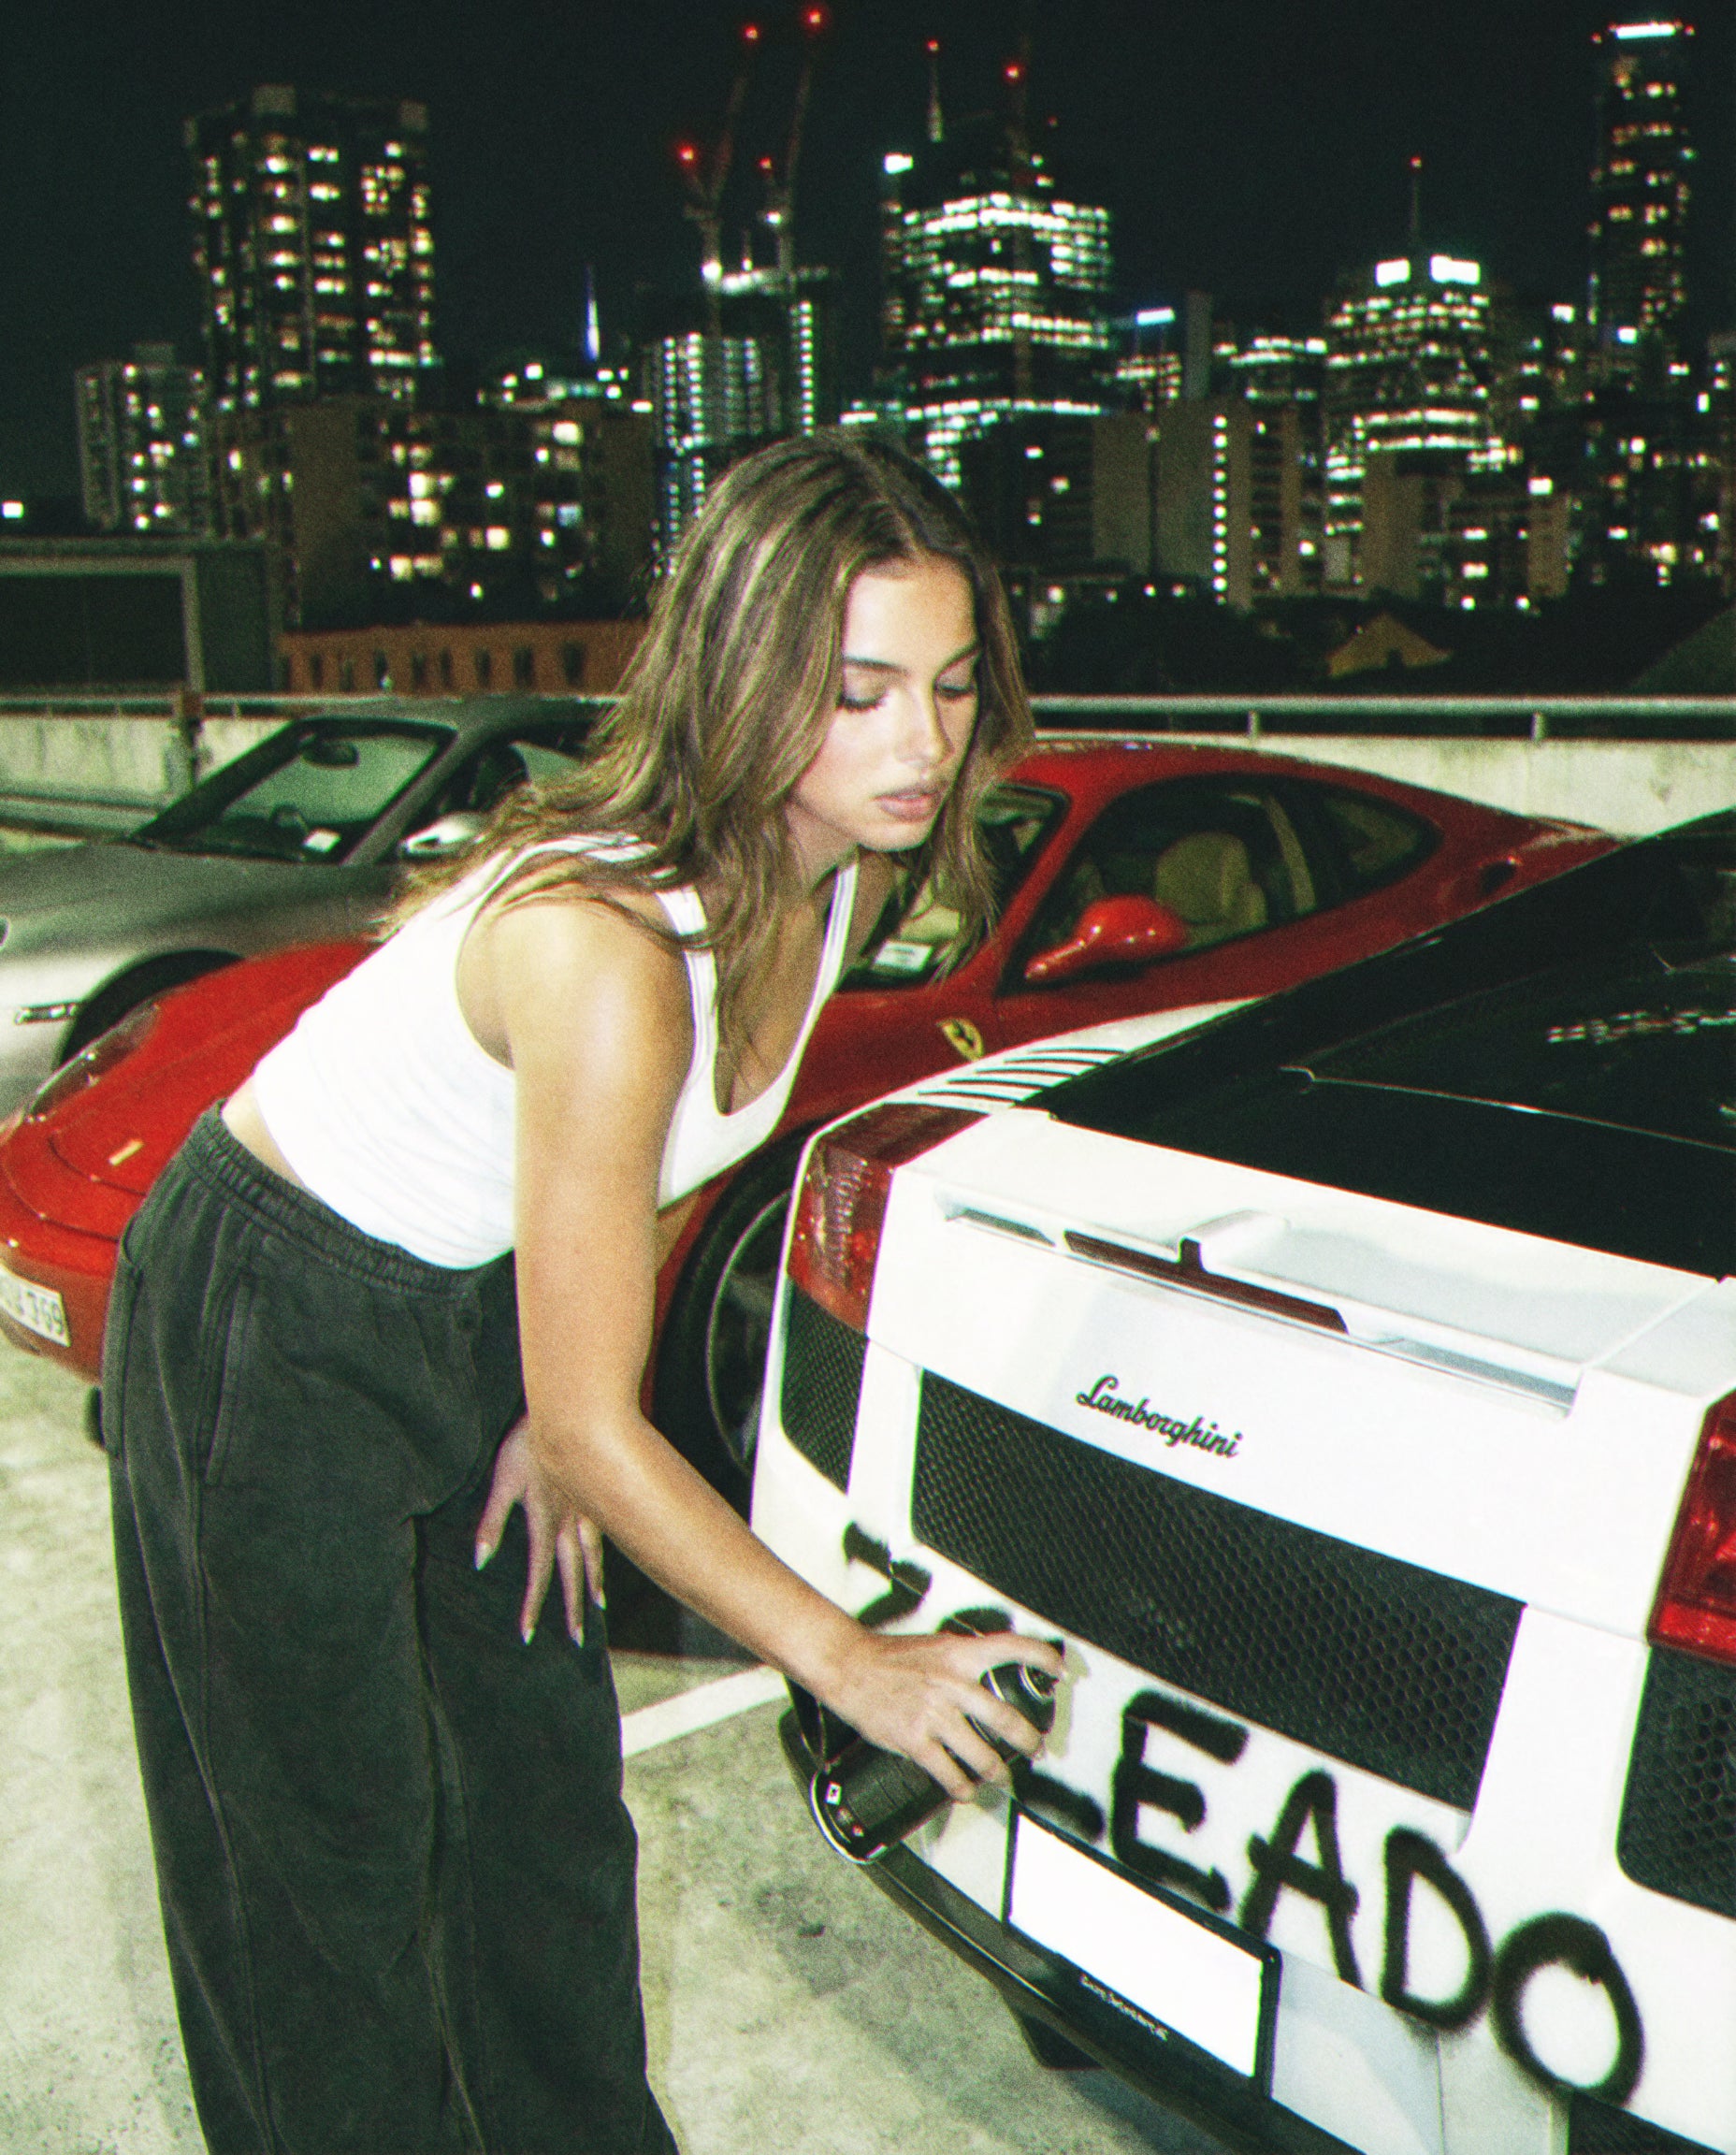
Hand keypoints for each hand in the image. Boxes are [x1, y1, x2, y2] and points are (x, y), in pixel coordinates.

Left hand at [474, 1416, 604, 1644]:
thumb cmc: (526, 1443)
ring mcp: (587, 1510)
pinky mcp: (595, 1497)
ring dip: (593, 1585)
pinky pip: (603, 1536)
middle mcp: (570, 1522)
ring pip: (593, 1557)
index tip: (527, 1634)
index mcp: (544, 1521)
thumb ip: (492, 1522)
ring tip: (597, 1610)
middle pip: (572, 1573)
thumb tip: (481, 1561)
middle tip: (577, 1641)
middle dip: (572, 1608)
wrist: (566, 1411)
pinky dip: (603, 1557)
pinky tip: (603, 1564)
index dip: (533, 1604)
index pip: (538, 1572)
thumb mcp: (503, 1480)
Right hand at [822, 1627, 1064, 1800]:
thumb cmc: (888, 1656)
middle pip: (1005, 1717)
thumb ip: (961, 1661)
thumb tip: (986, 1679)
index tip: (1059, 1669)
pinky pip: (948, 1772)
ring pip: (980, 1754)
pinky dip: (960, 1787)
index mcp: (958, 1653)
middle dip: (1028, 1739)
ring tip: (1001, 1776)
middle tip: (1037, 1748)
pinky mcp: (915, 1739)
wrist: (848, 1665)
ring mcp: (934, 1713)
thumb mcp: (933, 1647)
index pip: (1010, 1647)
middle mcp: (952, 1682)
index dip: (1041, 1657)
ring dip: (996, 1770)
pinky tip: (965, 1790)